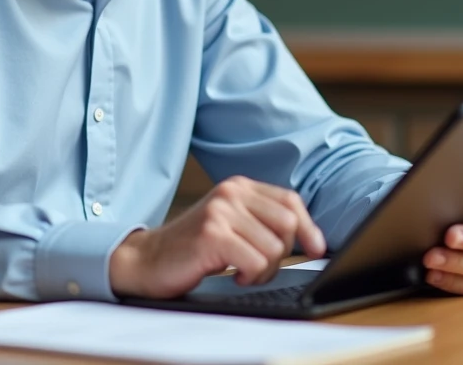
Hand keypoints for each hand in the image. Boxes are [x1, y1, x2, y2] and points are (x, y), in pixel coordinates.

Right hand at [109, 176, 326, 299]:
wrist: (147, 260)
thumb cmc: (194, 248)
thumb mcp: (232, 225)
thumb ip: (265, 223)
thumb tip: (315, 241)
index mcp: (239, 186)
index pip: (291, 201)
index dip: (309, 228)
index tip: (315, 250)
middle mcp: (231, 192)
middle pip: (288, 225)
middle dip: (281, 254)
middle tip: (258, 266)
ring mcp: (221, 211)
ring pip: (274, 248)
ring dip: (263, 271)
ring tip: (241, 271)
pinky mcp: (212, 234)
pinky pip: (255, 261)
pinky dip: (250, 276)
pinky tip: (233, 275)